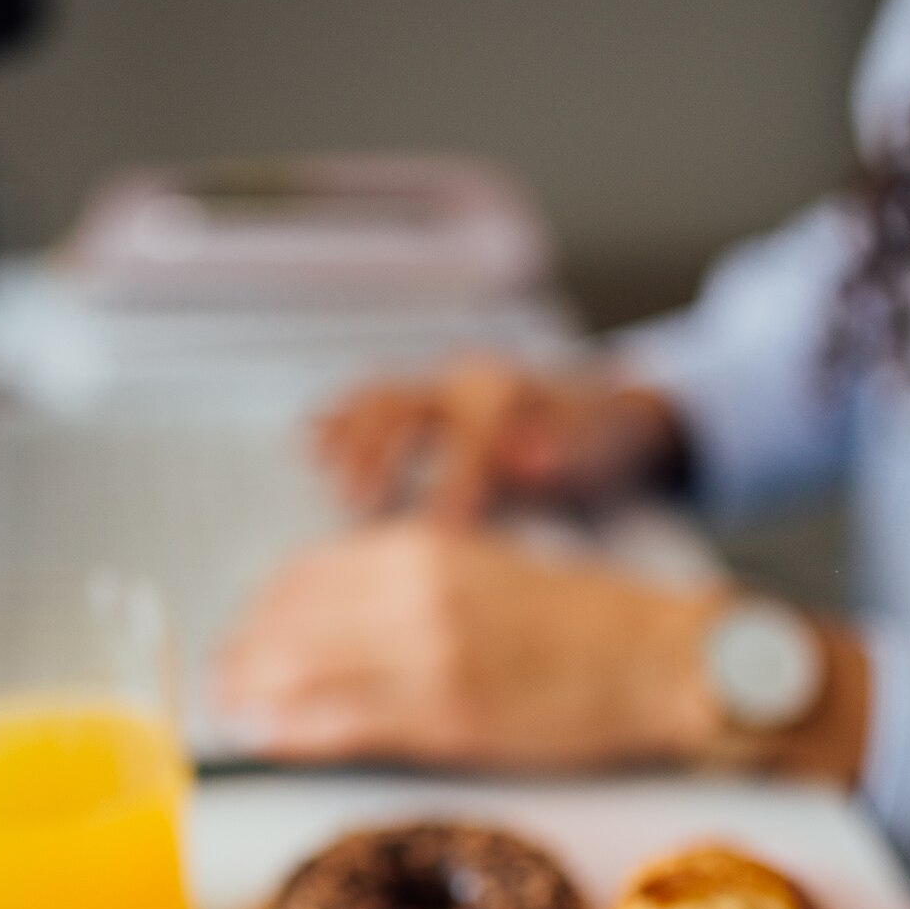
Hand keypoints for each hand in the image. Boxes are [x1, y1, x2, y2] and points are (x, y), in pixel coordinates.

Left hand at [215, 520, 723, 770]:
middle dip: (244, 653)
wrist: (658, 659)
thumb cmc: (581, 619)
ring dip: (253, 694)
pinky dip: (290, 730)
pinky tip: (266, 735)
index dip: (262, 606)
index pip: (306, 572)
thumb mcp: (483, 569)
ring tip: (232, 709)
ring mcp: (427, 659)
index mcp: (425, 547)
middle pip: (290, 623)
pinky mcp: (447, 719)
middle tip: (223, 676)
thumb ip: (405, 585)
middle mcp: (414, 595)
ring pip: (301, 673)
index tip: (244, 628)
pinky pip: (339, 724)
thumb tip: (327, 615)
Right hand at [311, 353, 686, 521]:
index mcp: (508, 388)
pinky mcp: (416, 403)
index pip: (474, 426)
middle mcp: (462, 379)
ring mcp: (434, 388)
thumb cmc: (596, 438)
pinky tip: (310, 448)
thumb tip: (531, 461)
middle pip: (404, 403)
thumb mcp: (599, 442)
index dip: (458, 475)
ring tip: (338, 491)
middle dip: (382, 455)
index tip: (446, 528)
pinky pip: (364, 403)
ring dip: (351, 443)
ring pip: (376, 400)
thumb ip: (566, 450)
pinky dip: (336, 423)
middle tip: (364, 509)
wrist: (600, 412)